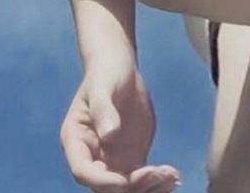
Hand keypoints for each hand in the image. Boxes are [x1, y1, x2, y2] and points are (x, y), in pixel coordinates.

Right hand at [59, 57, 181, 192]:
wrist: (119, 68)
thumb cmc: (105, 73)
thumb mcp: (102, 86)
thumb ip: (103, 109)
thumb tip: (109, 134)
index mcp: (76, 140)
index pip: (83, 172)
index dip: (103, 181)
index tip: (126, 180)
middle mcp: (92, 156)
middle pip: (107, 187)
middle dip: (131, 187)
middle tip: (158, 174)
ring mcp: (112, 160)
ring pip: (126, 188)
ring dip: (148, 188)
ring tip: (171, 177)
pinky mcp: (132, 158)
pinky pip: (142, 179)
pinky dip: (157, 182)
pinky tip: (173, 176)